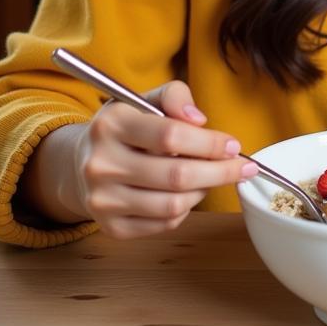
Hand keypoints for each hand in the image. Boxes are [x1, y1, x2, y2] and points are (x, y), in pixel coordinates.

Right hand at [68, 80, 256, 239]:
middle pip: (177, 176)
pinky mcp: (110, 228)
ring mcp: (103, 200)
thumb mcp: (147, 98)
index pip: (171, 136)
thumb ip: (176, 97)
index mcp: (112, 125)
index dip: (210, 143)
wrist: (84, 161)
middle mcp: (102, 164)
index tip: (234, 145)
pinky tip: (189, 193)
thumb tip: (200, 120)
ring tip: (212, 177)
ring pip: (173, 205)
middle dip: (219, 172)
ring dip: (204, 191)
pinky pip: (164, 224)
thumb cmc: (129, 125)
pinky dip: (186, 209)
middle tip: (242, 167)